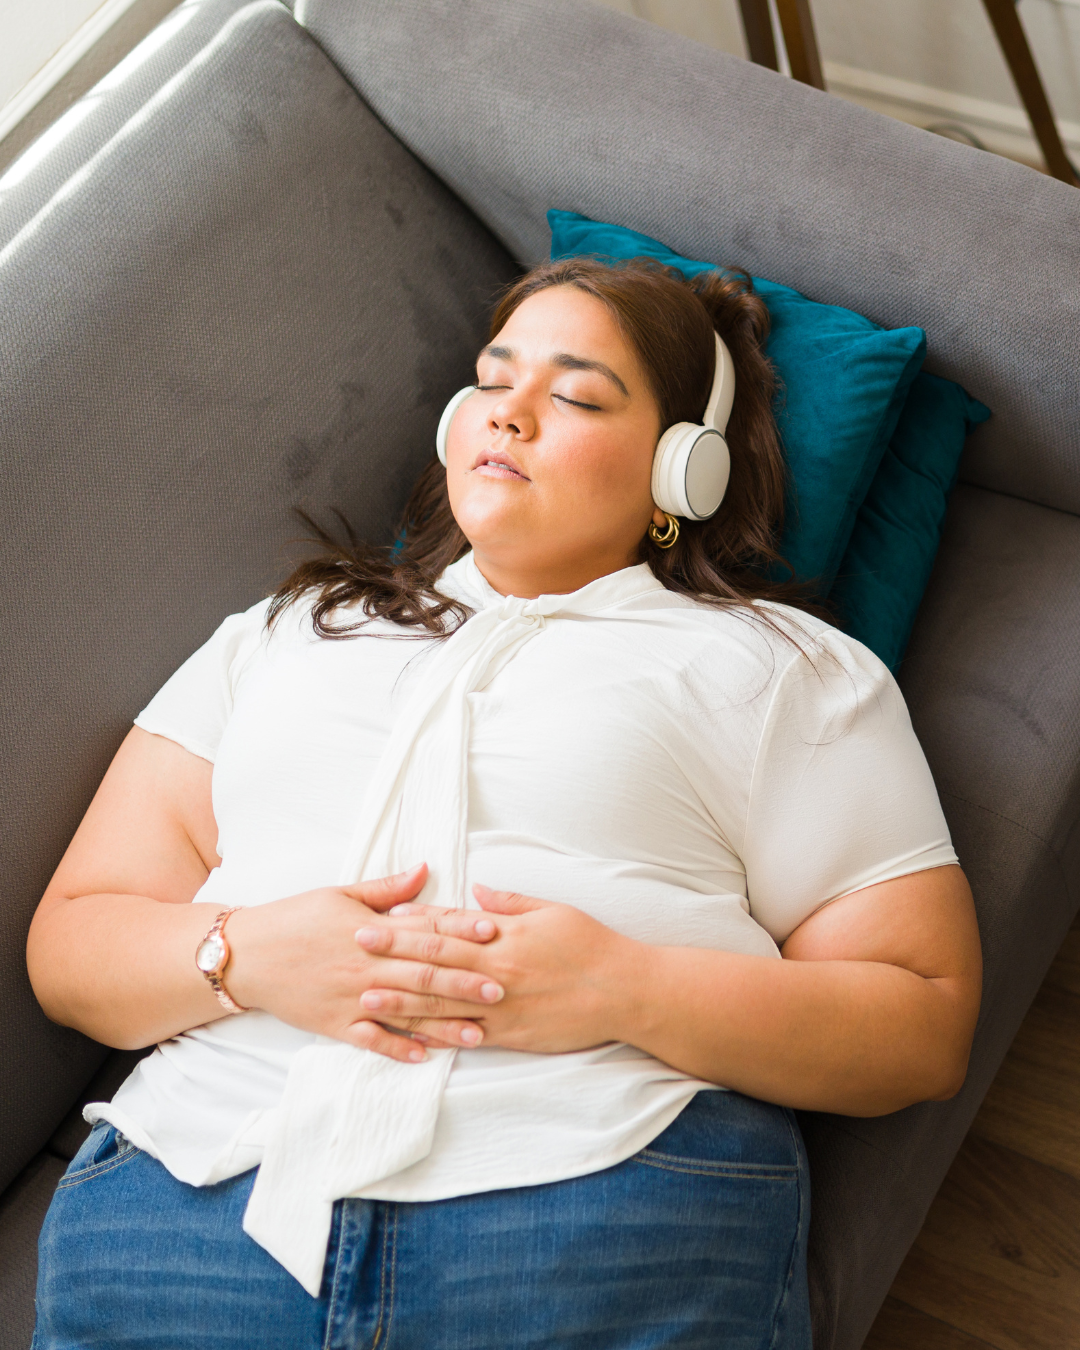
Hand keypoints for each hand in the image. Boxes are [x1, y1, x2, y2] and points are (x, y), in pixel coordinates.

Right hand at [223, 865, 502, 1062]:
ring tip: (478, 1032)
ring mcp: (352, 997)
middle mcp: (366, 965)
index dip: (461, 930)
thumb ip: (388, 888)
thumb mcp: (341, 893)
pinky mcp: (335, 1024)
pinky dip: (398, 1048)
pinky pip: (372, 1040)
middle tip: (502, 989)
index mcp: (371, 929)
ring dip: (444, 1023)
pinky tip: (426, 1056)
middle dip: (465, 982)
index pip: (425, 929)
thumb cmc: (295, 918)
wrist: (246, 953)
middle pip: (424, 974)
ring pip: (406, 1012)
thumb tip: (426, 869)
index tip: (494, 932)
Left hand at [356, 883, 642, 1053]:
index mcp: (505, 936)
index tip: (383, 916)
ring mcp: (501, 1007)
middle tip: (356, 946)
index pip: (451, 926)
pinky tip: (408, 1038)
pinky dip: (435, 1037)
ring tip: (366, 998)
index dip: (414, 921)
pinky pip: (465, 1037)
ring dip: (401, 1000)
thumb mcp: (554, 911)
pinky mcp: (511, 1035)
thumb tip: (476, 891)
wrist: (625, 992)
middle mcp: (497, 971)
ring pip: (441, 1003)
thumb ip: (510, 903)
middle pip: (435, 960)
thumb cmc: (592, 946)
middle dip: (393, 954)